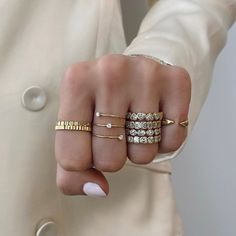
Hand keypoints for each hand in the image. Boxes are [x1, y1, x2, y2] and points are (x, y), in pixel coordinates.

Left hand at [55, 54, 190, 195]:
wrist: (130, 74)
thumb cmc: (99, 105)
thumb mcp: (74, 132)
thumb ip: (72, 173)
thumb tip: (99, 189)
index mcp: (76, 82)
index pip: (73, 158)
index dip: (83, 165)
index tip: (88, 150)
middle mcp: (110, 71)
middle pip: (109, 159)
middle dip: (112, 158)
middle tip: (115, 135)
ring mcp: (146, 74)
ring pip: (143, 153)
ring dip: (138, 150)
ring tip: (134, 125)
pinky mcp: (176, 80)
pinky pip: (173, 140)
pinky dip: (164, 142)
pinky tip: (155, 121)